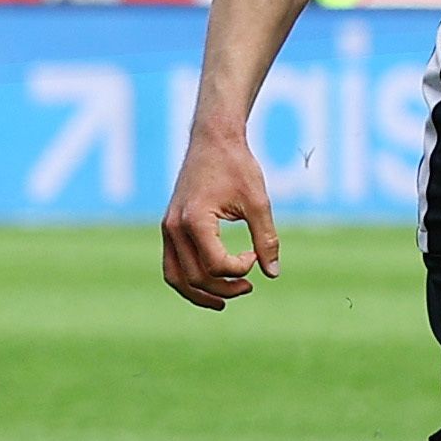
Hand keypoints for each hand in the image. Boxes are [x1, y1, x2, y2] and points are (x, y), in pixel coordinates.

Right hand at [158, 127, 277, 308]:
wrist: (213, 139)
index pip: (216, 265)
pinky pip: (172, 265)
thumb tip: (273, 273)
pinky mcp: (169, 227)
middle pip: (195, 277)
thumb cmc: (237, 166)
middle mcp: (174, 228)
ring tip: (225, 301)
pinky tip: (209, 285)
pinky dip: (188, 279)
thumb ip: (266, 238)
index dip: (240, 269)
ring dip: (200, 294)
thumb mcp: (258, 202)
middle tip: (250, 286)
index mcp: (194, 221)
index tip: (256, 255)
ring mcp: (167, 229)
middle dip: (224, 288)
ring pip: (176, 277)